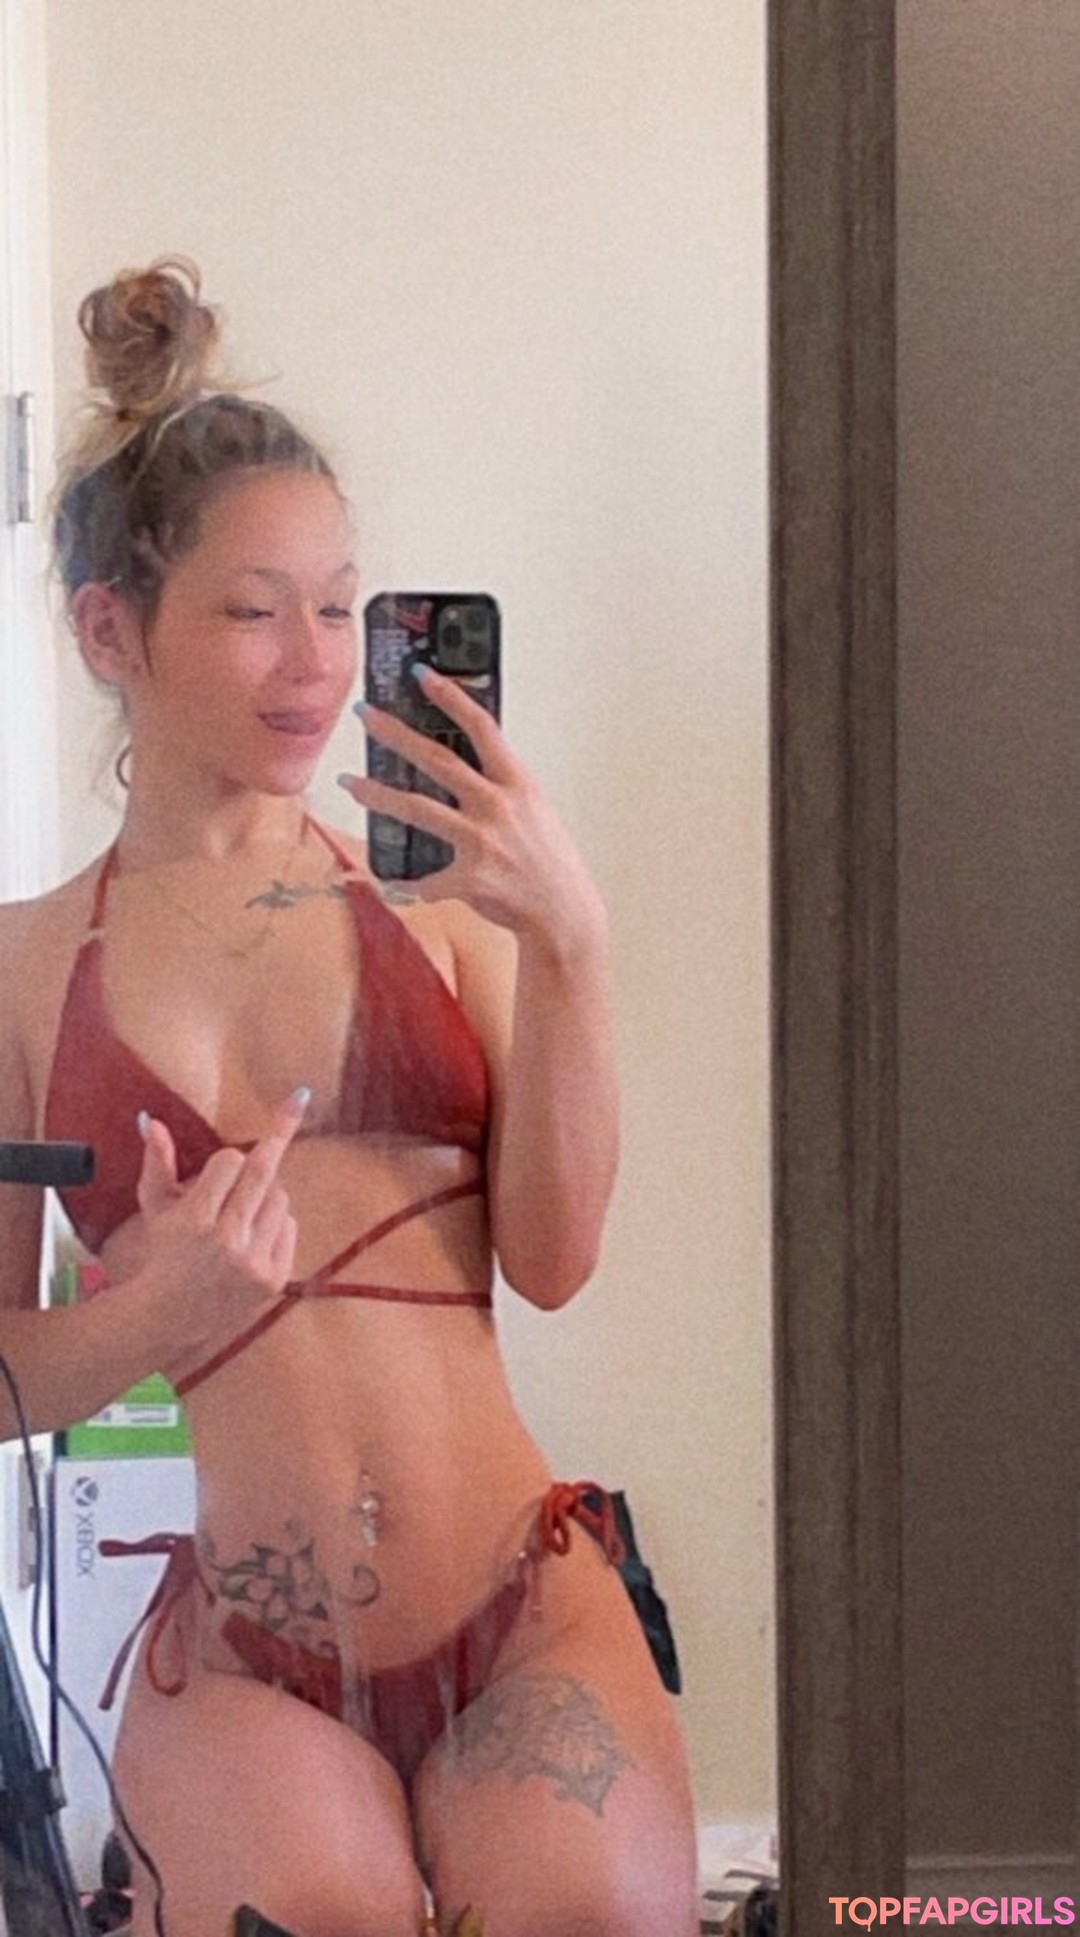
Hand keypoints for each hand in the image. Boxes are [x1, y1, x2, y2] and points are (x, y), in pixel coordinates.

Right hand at [134, 1090, 302, 1342]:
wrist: (172, 1316)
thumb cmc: (165, 1252)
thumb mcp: (155, 1207)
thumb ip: (157, 1161)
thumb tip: (151, 1119)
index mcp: (194, 1220)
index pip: (230, 1160)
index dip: (228, 1160)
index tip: (232, 1157)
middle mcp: (226, 1242)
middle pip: (263, 1174)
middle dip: (263, 1158)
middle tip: (275, 1136)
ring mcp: (252, 1264)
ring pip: (280, 1198)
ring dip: (265, 1195)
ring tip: (243, 1211)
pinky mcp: (273, 1280)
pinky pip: (290, 1227)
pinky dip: (276, 1223)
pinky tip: (253, 1236)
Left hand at [341, 668, 606, 956]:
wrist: (564, 914)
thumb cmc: (548, 861)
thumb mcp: (534, 810)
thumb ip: (500, 787)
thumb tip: (461, 765)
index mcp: (518, 783)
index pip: (481, 728)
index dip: (450, 698)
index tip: (421, 675)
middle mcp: (497, 806)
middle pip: (436, 759)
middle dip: (395, 732)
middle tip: (365, 714)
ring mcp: (481, 841)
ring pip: (415, 809)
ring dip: (375, 793)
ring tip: (348, 782)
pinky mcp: (468, 879)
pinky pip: (424, 878)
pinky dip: (405, 881)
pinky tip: (389, 880)